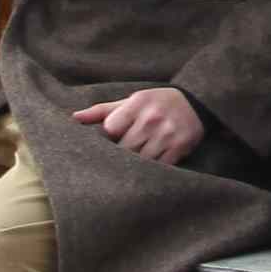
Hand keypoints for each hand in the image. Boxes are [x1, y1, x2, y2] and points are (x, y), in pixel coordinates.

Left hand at [82, 85, 201, 162]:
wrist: (196, 102)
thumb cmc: (155, 103)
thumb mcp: (130, 101)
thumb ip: (102, 111)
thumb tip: (74, 118)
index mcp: (137, 103)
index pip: (111, 128)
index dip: (108, 139)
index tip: (109, 144)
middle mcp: (152, 118)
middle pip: (125, 147)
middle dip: (120, 155)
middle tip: (116, 161)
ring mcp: (167, 133)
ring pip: (141, 160)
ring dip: (134, 165)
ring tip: (130, 168)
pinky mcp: (180, 147)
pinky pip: (160, 166)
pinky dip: (152, 170)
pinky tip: (147, 170)